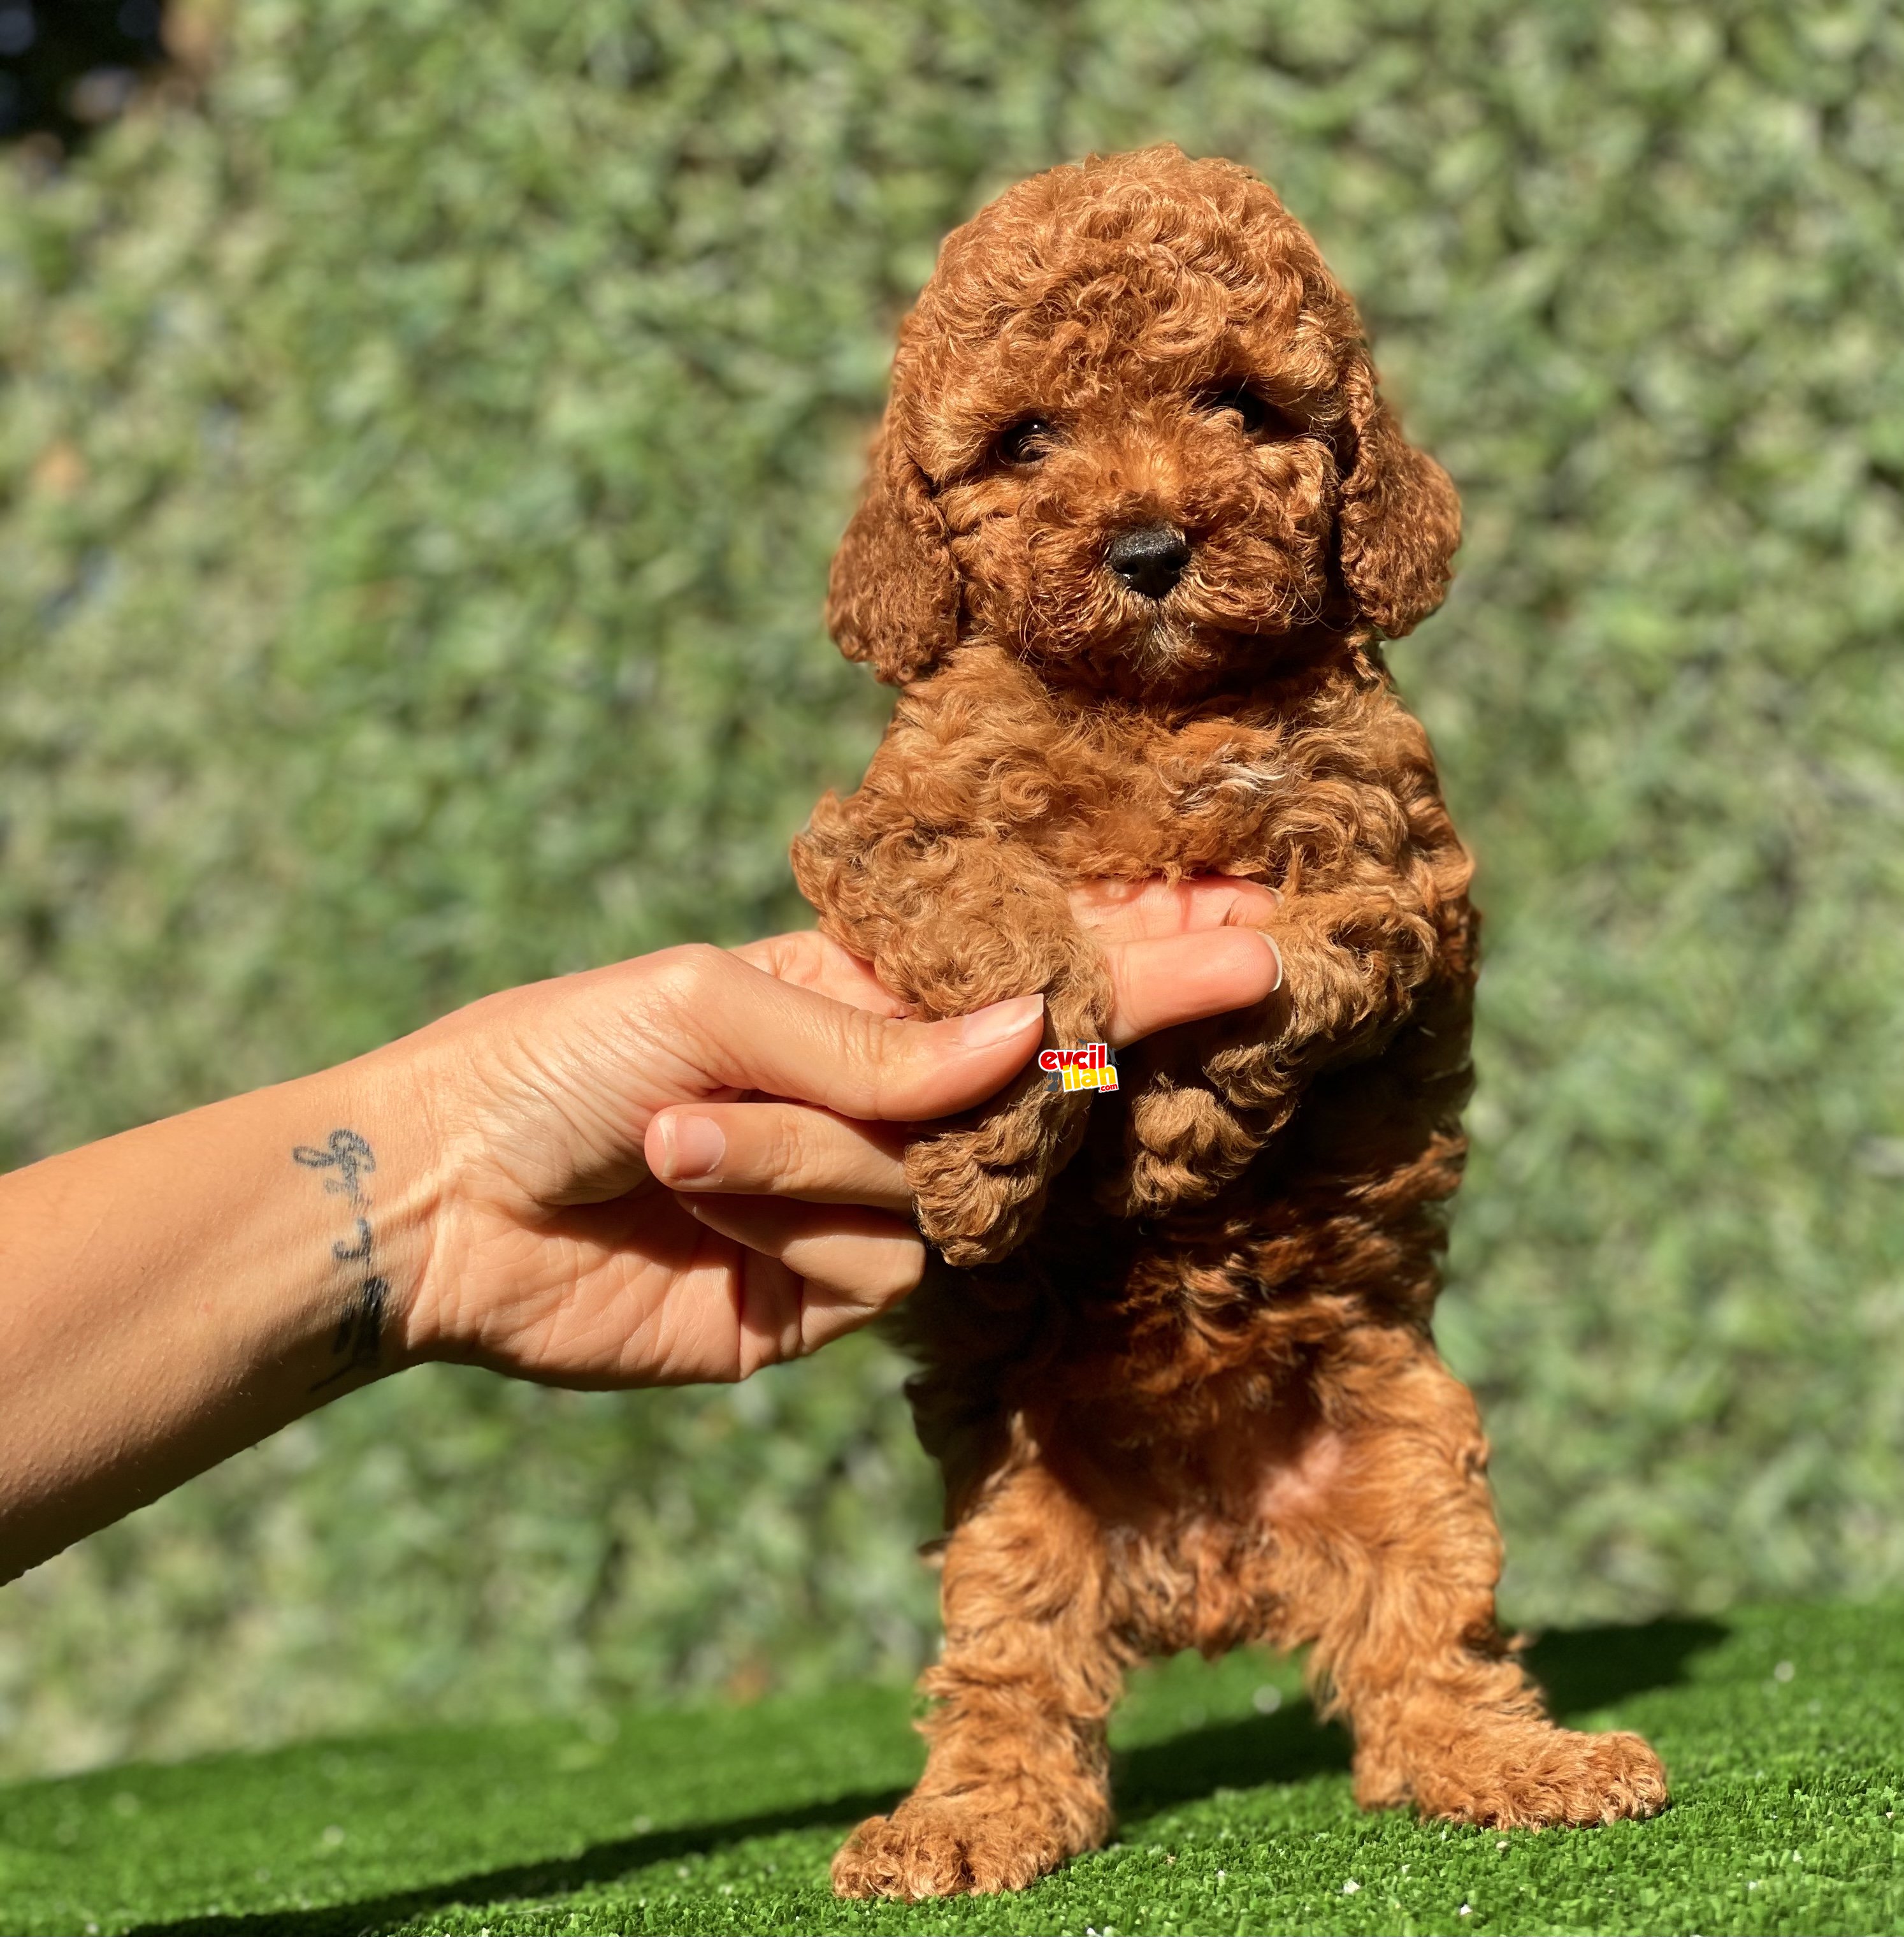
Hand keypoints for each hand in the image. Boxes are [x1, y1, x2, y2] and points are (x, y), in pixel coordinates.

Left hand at [403, 879, 1280, 1386]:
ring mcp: (860, 1204)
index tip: (1259, 931)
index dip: (1144, 957)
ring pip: (943, 1185)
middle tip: (1236, 961)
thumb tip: (1034, 1040)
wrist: (435, 1206)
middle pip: (1040, 1084)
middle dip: (1120, 1033)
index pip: (1031, 975)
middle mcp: (882, 1100)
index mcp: (858, 996)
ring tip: (677, 1139)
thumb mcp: (705, 1008)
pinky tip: (687, 1193)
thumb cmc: (559, 1060)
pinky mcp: (825, 1298)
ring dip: (810, 1155)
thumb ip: (875, 1041)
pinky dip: (786, 1220)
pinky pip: (878, 1264)